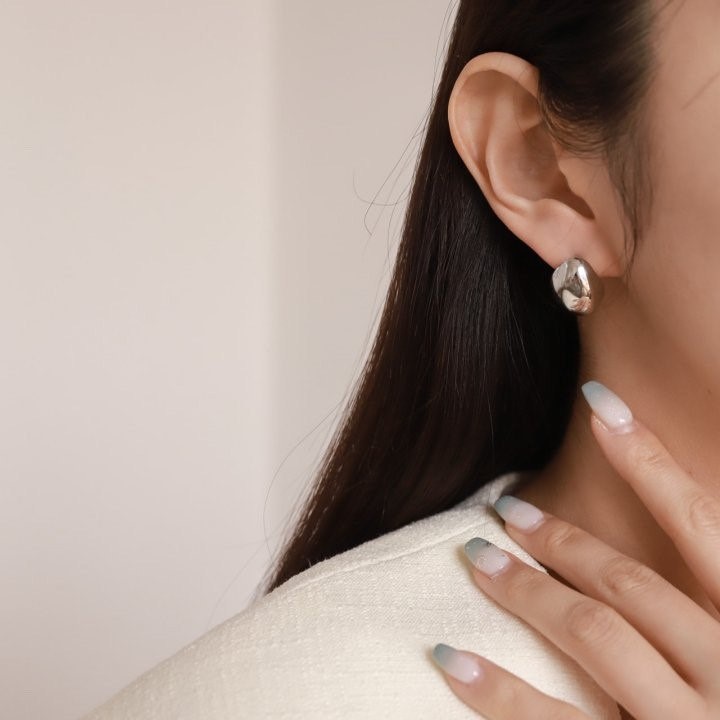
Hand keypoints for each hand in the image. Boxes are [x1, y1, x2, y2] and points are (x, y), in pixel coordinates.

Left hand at [430, 384, 719, 718]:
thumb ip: (716, 594)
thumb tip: (688, 532)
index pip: (707, 524)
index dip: (650, 459)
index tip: (598, 403)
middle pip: (632, 584)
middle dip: (566, 539)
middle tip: (508, 509)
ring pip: (595, 637)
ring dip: (528, 591)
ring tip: (476, 557)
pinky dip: (499, 691)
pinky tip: (450, 660)